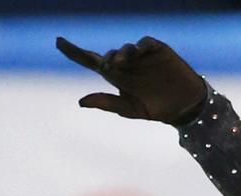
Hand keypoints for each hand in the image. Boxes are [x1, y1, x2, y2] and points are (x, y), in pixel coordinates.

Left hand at [55, 35, 207, 124]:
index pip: (90, 61)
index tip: (57, 41)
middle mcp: (126, 63)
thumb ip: (106, 103)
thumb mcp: (128, 109)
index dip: (73, 51)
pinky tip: (138, 53)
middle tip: (107, 67)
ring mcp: (141, 56)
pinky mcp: (157, 50)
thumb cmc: (155, 108)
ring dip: (121, 54)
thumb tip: (80, 102)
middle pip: (108, 55)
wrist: (183, 105)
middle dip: (105, 60)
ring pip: (125, 49)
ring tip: (120, 63)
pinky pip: (145, 43)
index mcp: (116, 76)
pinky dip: (140, 46)